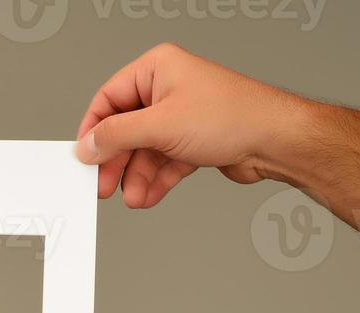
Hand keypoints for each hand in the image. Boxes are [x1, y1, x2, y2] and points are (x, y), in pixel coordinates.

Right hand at [76, 43, 314, 207]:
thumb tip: (88, 145)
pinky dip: (155, 180)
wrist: (274, 140)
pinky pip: (164, 162)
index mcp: (157, 69)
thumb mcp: (160, 126)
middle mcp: (168, 89)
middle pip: (126, 129)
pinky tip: (148, 195)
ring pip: (145, 151)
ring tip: (134, 197)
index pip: (109, 98)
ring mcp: (181, 115)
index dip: (94, 131)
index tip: (85, 157)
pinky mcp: (193, 140)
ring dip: (137, 177)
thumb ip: (117, 136)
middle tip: (104, 185)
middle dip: (117, 162)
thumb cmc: (232, 116)